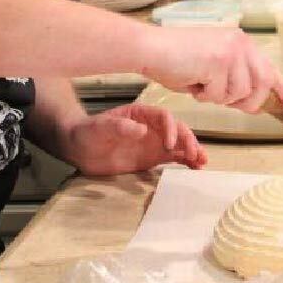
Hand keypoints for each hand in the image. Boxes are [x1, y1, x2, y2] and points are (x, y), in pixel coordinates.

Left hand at [63, 103, 206, 176]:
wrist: (80, 149)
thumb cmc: (88, 133)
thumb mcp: (100, 128)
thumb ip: (119, 127)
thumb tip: (141, 130)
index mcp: (142, 114)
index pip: (164, 117)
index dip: (171, 128)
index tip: (170, 144)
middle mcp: (153, 127)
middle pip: (177, 130)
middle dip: (188, 140)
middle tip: (195, 154)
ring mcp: (155, 142)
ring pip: (180, 144)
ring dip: (192, 151)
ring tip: (202, 162)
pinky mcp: (154, 157)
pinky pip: (175, 157)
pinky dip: (186, 161)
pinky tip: (196, 168)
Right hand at [141, 27, 282, 113]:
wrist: (150, 48)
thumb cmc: (176, 59)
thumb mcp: (213, 66)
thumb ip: (235, 78)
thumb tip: (253, 102)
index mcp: (242, 42)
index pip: (270, 69)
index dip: (282, 90)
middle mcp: (242, 44)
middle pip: (262, 85)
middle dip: (247, 102)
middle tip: (225, 101)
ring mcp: (232, 52)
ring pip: (239, 93)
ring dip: (218, 97)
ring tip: (200, 82)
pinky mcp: (219, 62)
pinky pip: (219, 95)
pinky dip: (204, 96)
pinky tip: (192, 80)